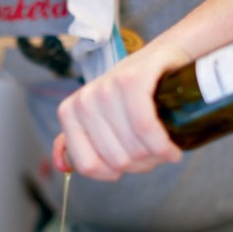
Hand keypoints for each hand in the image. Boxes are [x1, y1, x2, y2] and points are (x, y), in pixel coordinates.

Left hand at [54, 41, 188, 180]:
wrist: (164, 58)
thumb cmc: (133, 93)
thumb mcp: (101, 117)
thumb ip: (79, 141)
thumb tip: (60, 165)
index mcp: (70, 113)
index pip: (87, 166)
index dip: (115, 173)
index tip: (131, 164)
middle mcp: (84, 100)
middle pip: (116, 160)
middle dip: (142, 164)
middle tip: (155, 153)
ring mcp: (105, 88)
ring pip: (133, 149)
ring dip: (157, 157)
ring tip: (165, 149)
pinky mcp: (131, 80)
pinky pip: (145, 128)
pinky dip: (163, 146)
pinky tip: (172, 151)